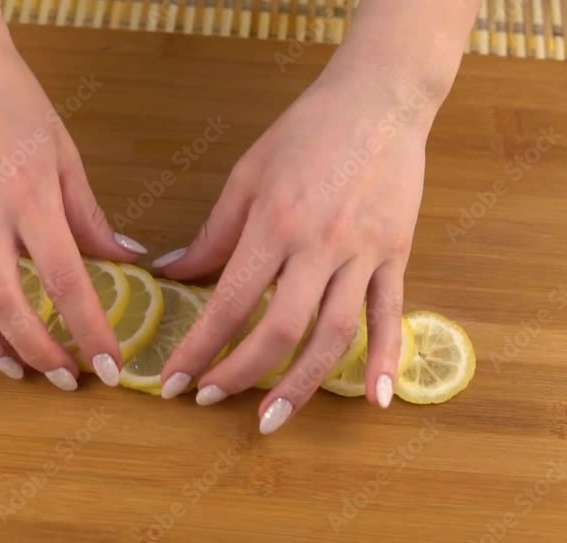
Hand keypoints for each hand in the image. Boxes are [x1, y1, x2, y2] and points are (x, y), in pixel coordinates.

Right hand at [0, 2, 145, 387]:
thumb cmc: (16, 103)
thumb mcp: (65, 154)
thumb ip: (90, 215)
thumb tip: (127, 259)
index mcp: (32, 195)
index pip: (66, 276)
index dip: (89, 327)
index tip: (108, 365)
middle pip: (8, 299)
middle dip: (39, 350)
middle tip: (65, 379)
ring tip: (15, 371)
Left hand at [155, 72, 437, 431]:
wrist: (378, 100)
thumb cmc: (305, 132)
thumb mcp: (247, 176)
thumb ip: (213, 233)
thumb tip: (170, 273)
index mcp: (274, 225)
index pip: (231, 302)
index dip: (200, 348)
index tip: (175, 380)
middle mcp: (319, 247)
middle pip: (280, 329)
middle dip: (239, 374)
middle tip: (209, 398)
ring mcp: (363, 254)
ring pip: (334, 335)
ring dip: (302, 384)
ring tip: (272, 418)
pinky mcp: (396, 255)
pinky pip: (391, 315)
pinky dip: (388, 359)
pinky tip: (377, 400)